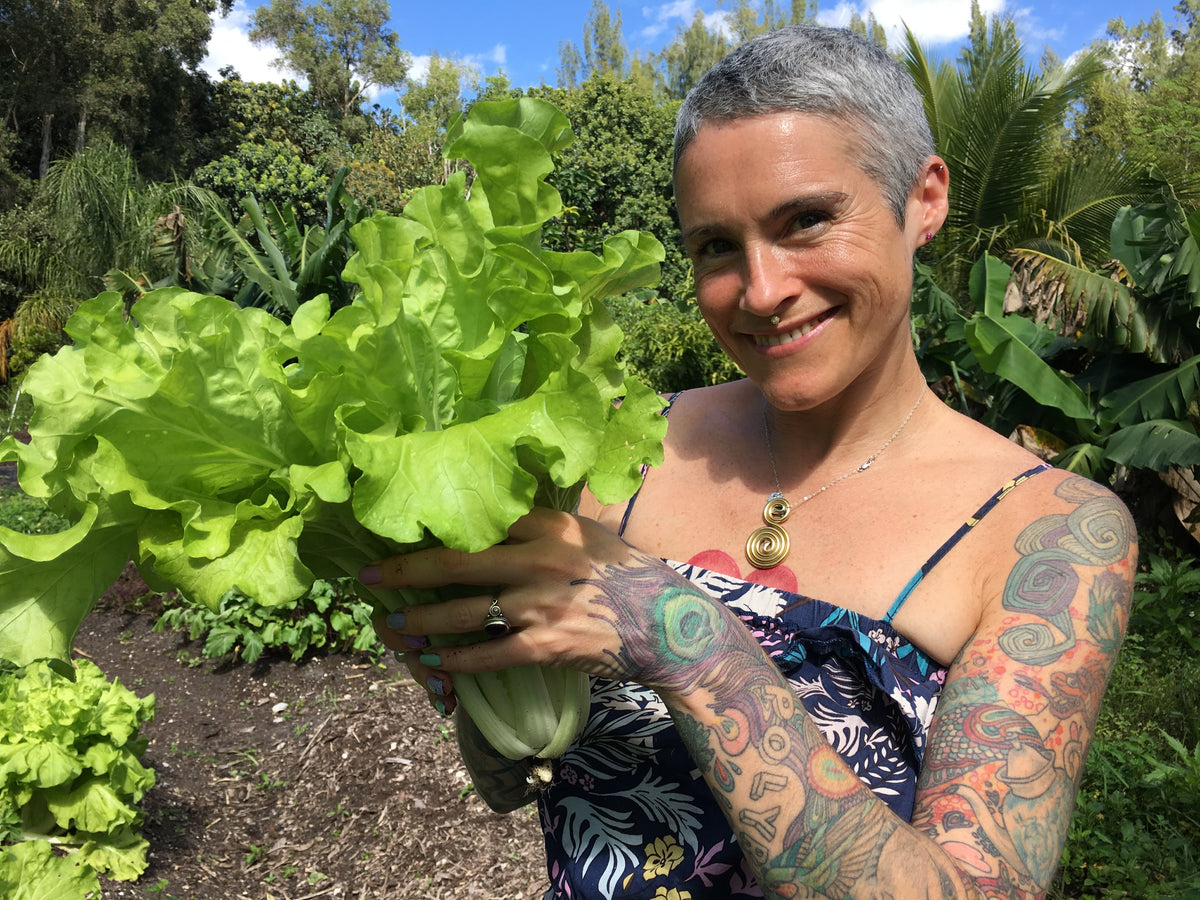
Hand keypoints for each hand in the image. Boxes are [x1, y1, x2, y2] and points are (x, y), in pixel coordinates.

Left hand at [362, 506, 727, 693]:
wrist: (666, 626)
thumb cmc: (626, 575)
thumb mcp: (588, 533)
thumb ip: (542, 525)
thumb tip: (493, 517)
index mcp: (547, 525)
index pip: (477, 521)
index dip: (431, 528)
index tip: (397, 531)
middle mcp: (537, 560)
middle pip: (453, 563)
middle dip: (401, 571)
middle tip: (365, 576)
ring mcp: (539, 605)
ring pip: (460, 613)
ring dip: (418, 622)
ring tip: (390, 626)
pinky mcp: (544, 646)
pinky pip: (486, 654)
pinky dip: (453, 661)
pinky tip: (429, 663)